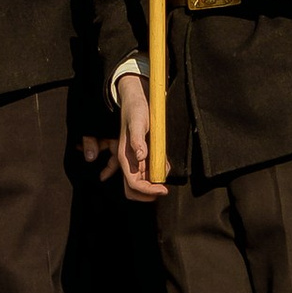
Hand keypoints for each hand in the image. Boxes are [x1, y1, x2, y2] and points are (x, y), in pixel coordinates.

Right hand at [113, 68, 163, 201]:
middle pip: (134, 189)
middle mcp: (129, 161)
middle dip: (147, 193)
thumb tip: (141, 157)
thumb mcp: (138, 122)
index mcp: (125, 157)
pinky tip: (164, 166)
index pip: (133, 184)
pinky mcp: (143, 154)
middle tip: (163, 189)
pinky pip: (149, 171)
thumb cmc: (136, 109)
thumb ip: (138, 139)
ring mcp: (136, 159)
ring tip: (165, 171)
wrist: (137, 99)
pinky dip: (157, 173)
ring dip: (153, 184)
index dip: (147, 190)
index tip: (162, 189)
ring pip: (142, 182)